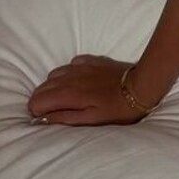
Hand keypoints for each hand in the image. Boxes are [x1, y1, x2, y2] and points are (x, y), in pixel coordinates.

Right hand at [28, 55, 150, 125]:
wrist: (141, 85)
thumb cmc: (117, 108)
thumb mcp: (91, 119)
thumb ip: (65, 117)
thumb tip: (42, 119)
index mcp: (69, 94)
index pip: (37, 100)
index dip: (38, 111)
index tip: (47, 117)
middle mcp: (71, 77)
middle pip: (42, 87)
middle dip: (43, 99)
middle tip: (54, 110)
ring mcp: (81, 66)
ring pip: (54, 74)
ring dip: (54, 86)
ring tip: (65, 97)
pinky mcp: (92, 60)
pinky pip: (71, 64)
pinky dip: (68, 73)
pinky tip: (78, 81)